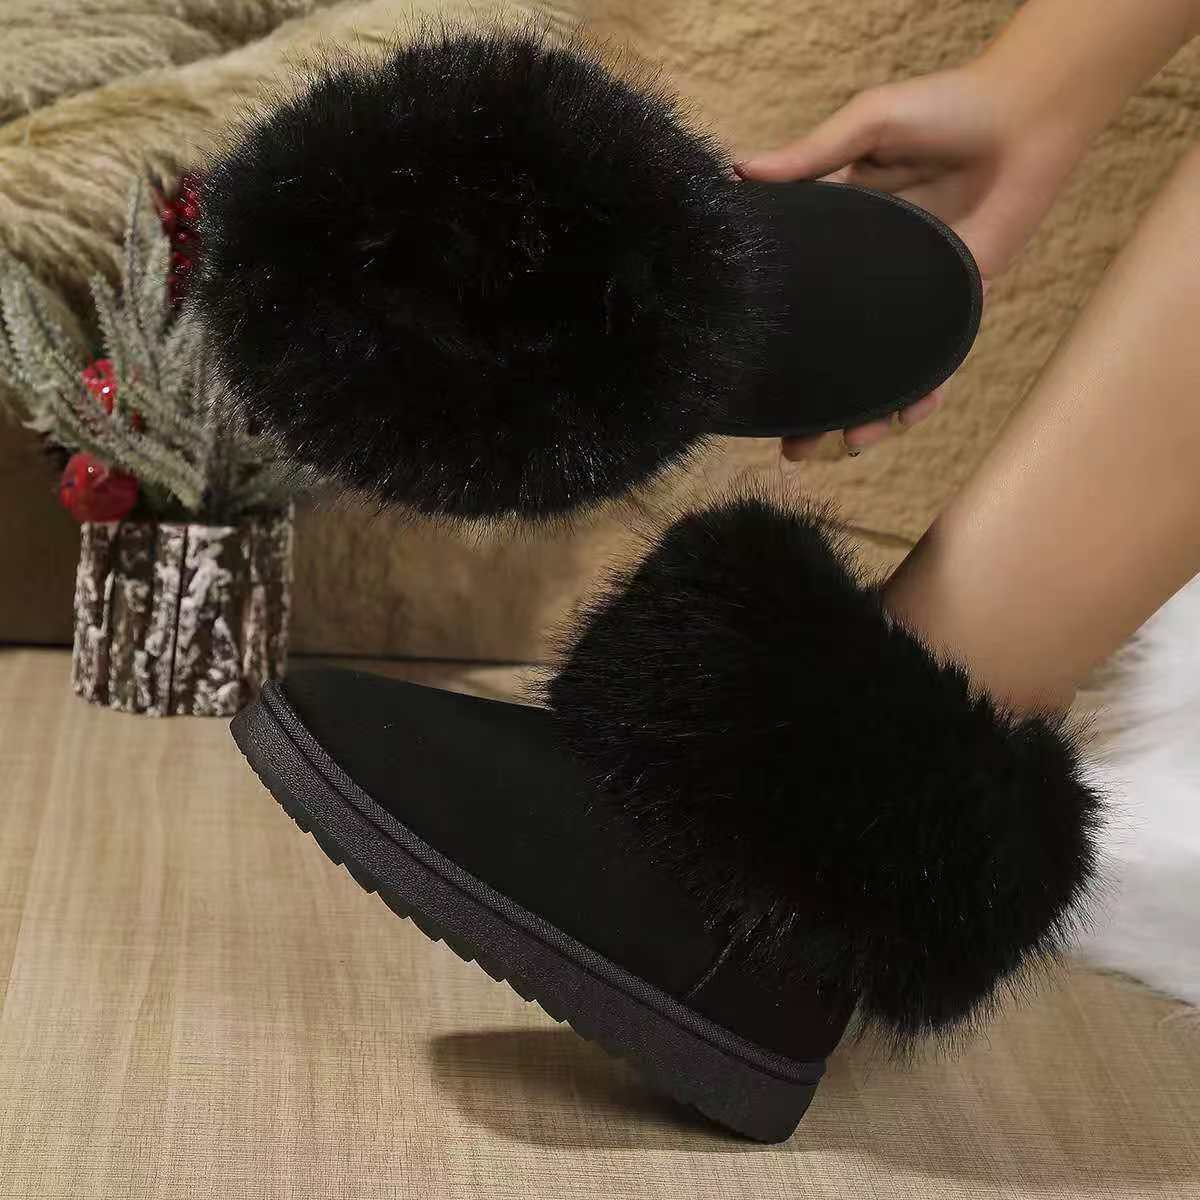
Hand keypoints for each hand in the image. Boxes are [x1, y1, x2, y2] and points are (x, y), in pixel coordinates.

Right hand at [739, 61, 1082, 458]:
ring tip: (848, 443)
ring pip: (880, 371)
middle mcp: (868, 278)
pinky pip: (937, 360)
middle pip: (833, 354)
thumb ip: (812, 156)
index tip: (750, 384)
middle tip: (791, 443)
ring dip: (865, 415)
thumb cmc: (945, 108)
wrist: (1021, 119)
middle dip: (814, 405)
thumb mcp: (867, 125)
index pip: (797, 302)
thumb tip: (740, 172)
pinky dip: (924, 393)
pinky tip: (908, 414)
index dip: (775, 342)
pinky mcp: (954, 302)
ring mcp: (909, 296)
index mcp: (838, 241)